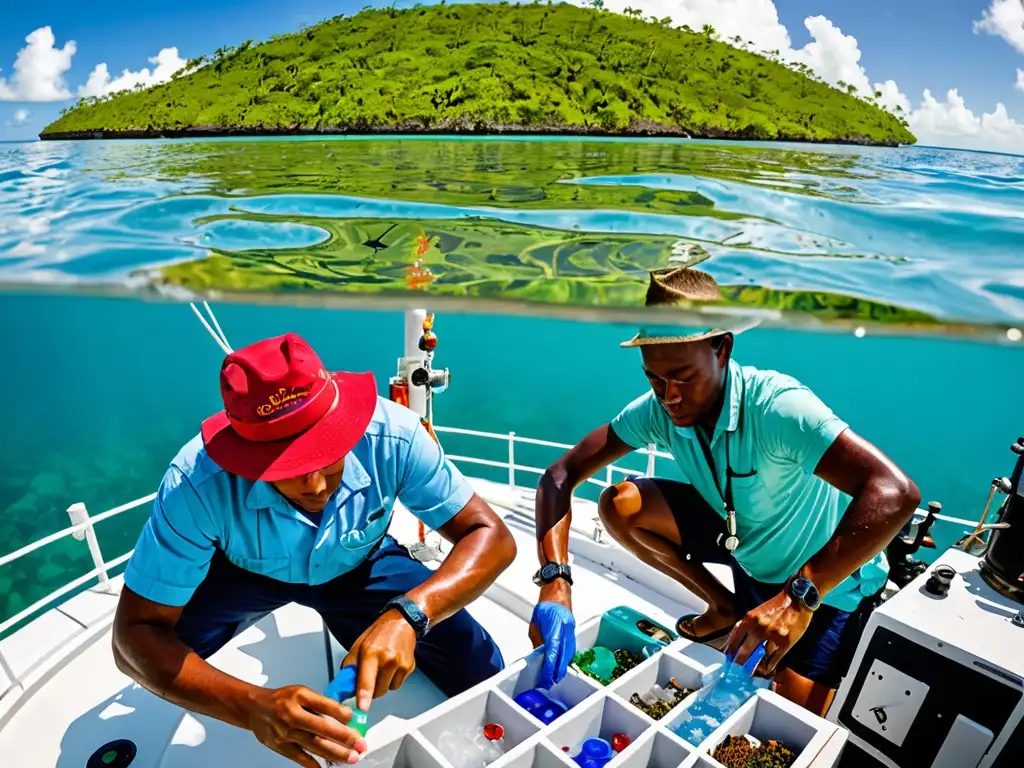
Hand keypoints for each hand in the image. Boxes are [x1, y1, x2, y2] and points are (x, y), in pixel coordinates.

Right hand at [243, 684, 366, 766]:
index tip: (354, 718)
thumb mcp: (301, 692)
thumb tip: (343, 717)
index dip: (339, 711)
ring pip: (313, 745)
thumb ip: (320, 704)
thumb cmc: (282, 699)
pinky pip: (300, 757)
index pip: (322, 704)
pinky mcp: (280, 746)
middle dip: (343, 738)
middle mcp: (291, 714)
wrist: (254, 708)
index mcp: (299, 696)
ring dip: (335, 753)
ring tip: (351, 758)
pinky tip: (327, 767)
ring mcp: (285, 732)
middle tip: (360, 744)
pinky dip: (314, 764)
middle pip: (320, 728)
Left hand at [341, 609, 417, 710]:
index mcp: (371, 653)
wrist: (402, 622)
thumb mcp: (359, 645)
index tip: (362, 707)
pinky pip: (397, 684)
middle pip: (377, 691)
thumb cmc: (379, 633)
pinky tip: (392, 666)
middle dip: (371, 690)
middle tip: (370, 677)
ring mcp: (400, 664)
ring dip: (383, 685)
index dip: (364, 695)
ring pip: (388, 689)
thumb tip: (343, 685)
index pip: (366, 680)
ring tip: (383, 667)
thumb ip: (350, 666)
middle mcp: (387, 659)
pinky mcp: (409, 667)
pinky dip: (392, 680)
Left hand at [528, 584, 575, 689]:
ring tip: (555, 676)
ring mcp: (571, 631)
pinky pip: (571, 648)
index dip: (550, 667)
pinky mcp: (573, 631)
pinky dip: (566, 657)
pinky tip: (561, 664)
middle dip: (557, 671)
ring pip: (569, 653)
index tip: (546, 677)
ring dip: (562, 666)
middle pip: (563, 656)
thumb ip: (537, 640)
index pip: (553, 652)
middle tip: (550, 682)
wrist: (558, 590)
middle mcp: (566, 630)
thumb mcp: (535, 623)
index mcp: (556, 627)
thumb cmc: (546, 603)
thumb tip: (538, 655)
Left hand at [724, 590, 812, 675]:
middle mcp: (759, 628)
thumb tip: (737, 638)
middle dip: (739, 663)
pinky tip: (765, 671)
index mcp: (750, 618)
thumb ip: (748, 624)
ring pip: (760, 657)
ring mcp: (773, 636)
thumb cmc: (776, 606)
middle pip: (745, 651)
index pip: (735, 638)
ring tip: (750, 674)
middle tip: (735, 670)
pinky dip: (769, 666)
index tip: (727, 657)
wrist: (796, 599)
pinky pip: (774, 659)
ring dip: (754, 667)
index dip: (730, 649)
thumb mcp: (757, 611)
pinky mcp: (785, 642)